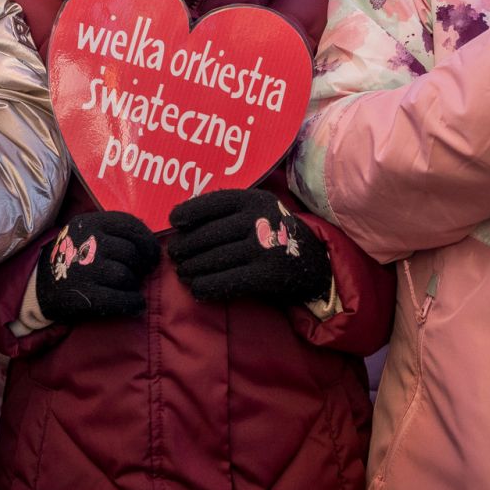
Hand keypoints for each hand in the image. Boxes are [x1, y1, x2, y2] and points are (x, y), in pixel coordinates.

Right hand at [30, 211, 160, 323]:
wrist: (37, 284)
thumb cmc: (71, 256)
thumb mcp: (86, 231)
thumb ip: (113, 231)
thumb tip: (152, 245)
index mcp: (90, 222)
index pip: (130, 225)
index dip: (148, 241)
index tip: (152, 254)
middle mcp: (88, 242)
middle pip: (131, 253)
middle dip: (140, 266)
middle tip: (139, 274)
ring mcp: (85, 268)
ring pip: (127, 276)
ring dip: (134, 285)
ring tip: (130, 289)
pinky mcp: (84, 294)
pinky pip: (121, 299)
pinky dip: (133, 303)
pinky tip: (135, 304)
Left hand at [167, 190, 331, 304]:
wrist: (315, 261)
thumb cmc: (274, 232)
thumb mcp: (258, 210)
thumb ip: (228, 210)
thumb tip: (182, 220)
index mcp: (254, 199)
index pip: (213, 203)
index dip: (189, 212)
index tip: (174, 222)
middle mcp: (260, 219)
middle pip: (208, 235)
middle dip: (185, 248)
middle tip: (175, 257)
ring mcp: (264, 247)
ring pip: (214, 260)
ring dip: (192, 269)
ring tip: (183, 273)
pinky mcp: (268, 274)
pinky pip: (227, 282)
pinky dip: (207, 287)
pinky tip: (197, 289)